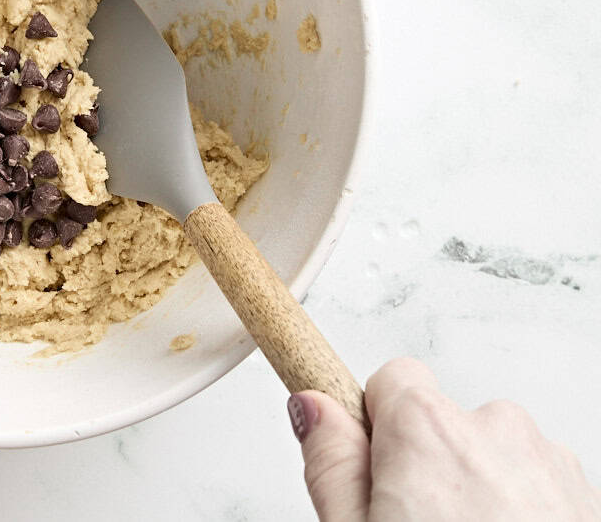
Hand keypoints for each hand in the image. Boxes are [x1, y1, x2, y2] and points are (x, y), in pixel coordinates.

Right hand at [289, 357, 599, 520]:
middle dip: (427, 469)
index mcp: (429, 430)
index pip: (392, 379)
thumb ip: (330, 463)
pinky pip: (538, 490)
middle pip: (445, 423)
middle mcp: (497, 430)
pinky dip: (522, 518)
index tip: (370, 472)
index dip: (374, 428)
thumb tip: (314, 410)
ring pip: (494, 459)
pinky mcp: (587, 502)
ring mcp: (552, 466)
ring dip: (479, 496)